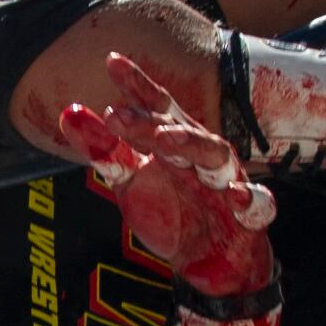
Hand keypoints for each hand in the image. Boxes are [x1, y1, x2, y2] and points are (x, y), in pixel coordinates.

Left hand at [56, 58, 274, 295]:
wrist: (208, 264)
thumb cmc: (173, 213)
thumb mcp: (130, 183)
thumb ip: (104, 150)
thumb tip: (69, 113)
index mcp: (176, 142)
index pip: (156, 107)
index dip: (136, 85)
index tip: (111, 61)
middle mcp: (202, 155)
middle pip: (179, 128)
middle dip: (150, 120)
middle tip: (115, 115)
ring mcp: (228, 182)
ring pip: (216, 155)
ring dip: (193, 144)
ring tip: (166, 138)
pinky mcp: (249, 216)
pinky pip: (256, 204)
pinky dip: (249, 199)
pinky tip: (235, 197)